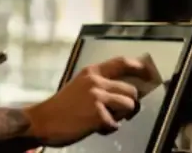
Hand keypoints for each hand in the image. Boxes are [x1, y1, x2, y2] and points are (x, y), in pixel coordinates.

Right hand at [25, 56, 149, 146]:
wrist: (42, 120)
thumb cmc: (61, 107)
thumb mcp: (79, 87)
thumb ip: (101, 84)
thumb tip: (128, 90)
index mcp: (90, 72)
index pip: (121, 63)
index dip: (139, 67)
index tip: (149, 72)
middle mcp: (95, 81)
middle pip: (131, 90)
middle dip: (129, 103)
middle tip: (117, 111)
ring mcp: (97, 97)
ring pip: (129, 106)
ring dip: (119, 116)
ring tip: (101, 118)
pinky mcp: (98, 114)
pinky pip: (116, 124)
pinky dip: (107, 128)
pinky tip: (92, 125)